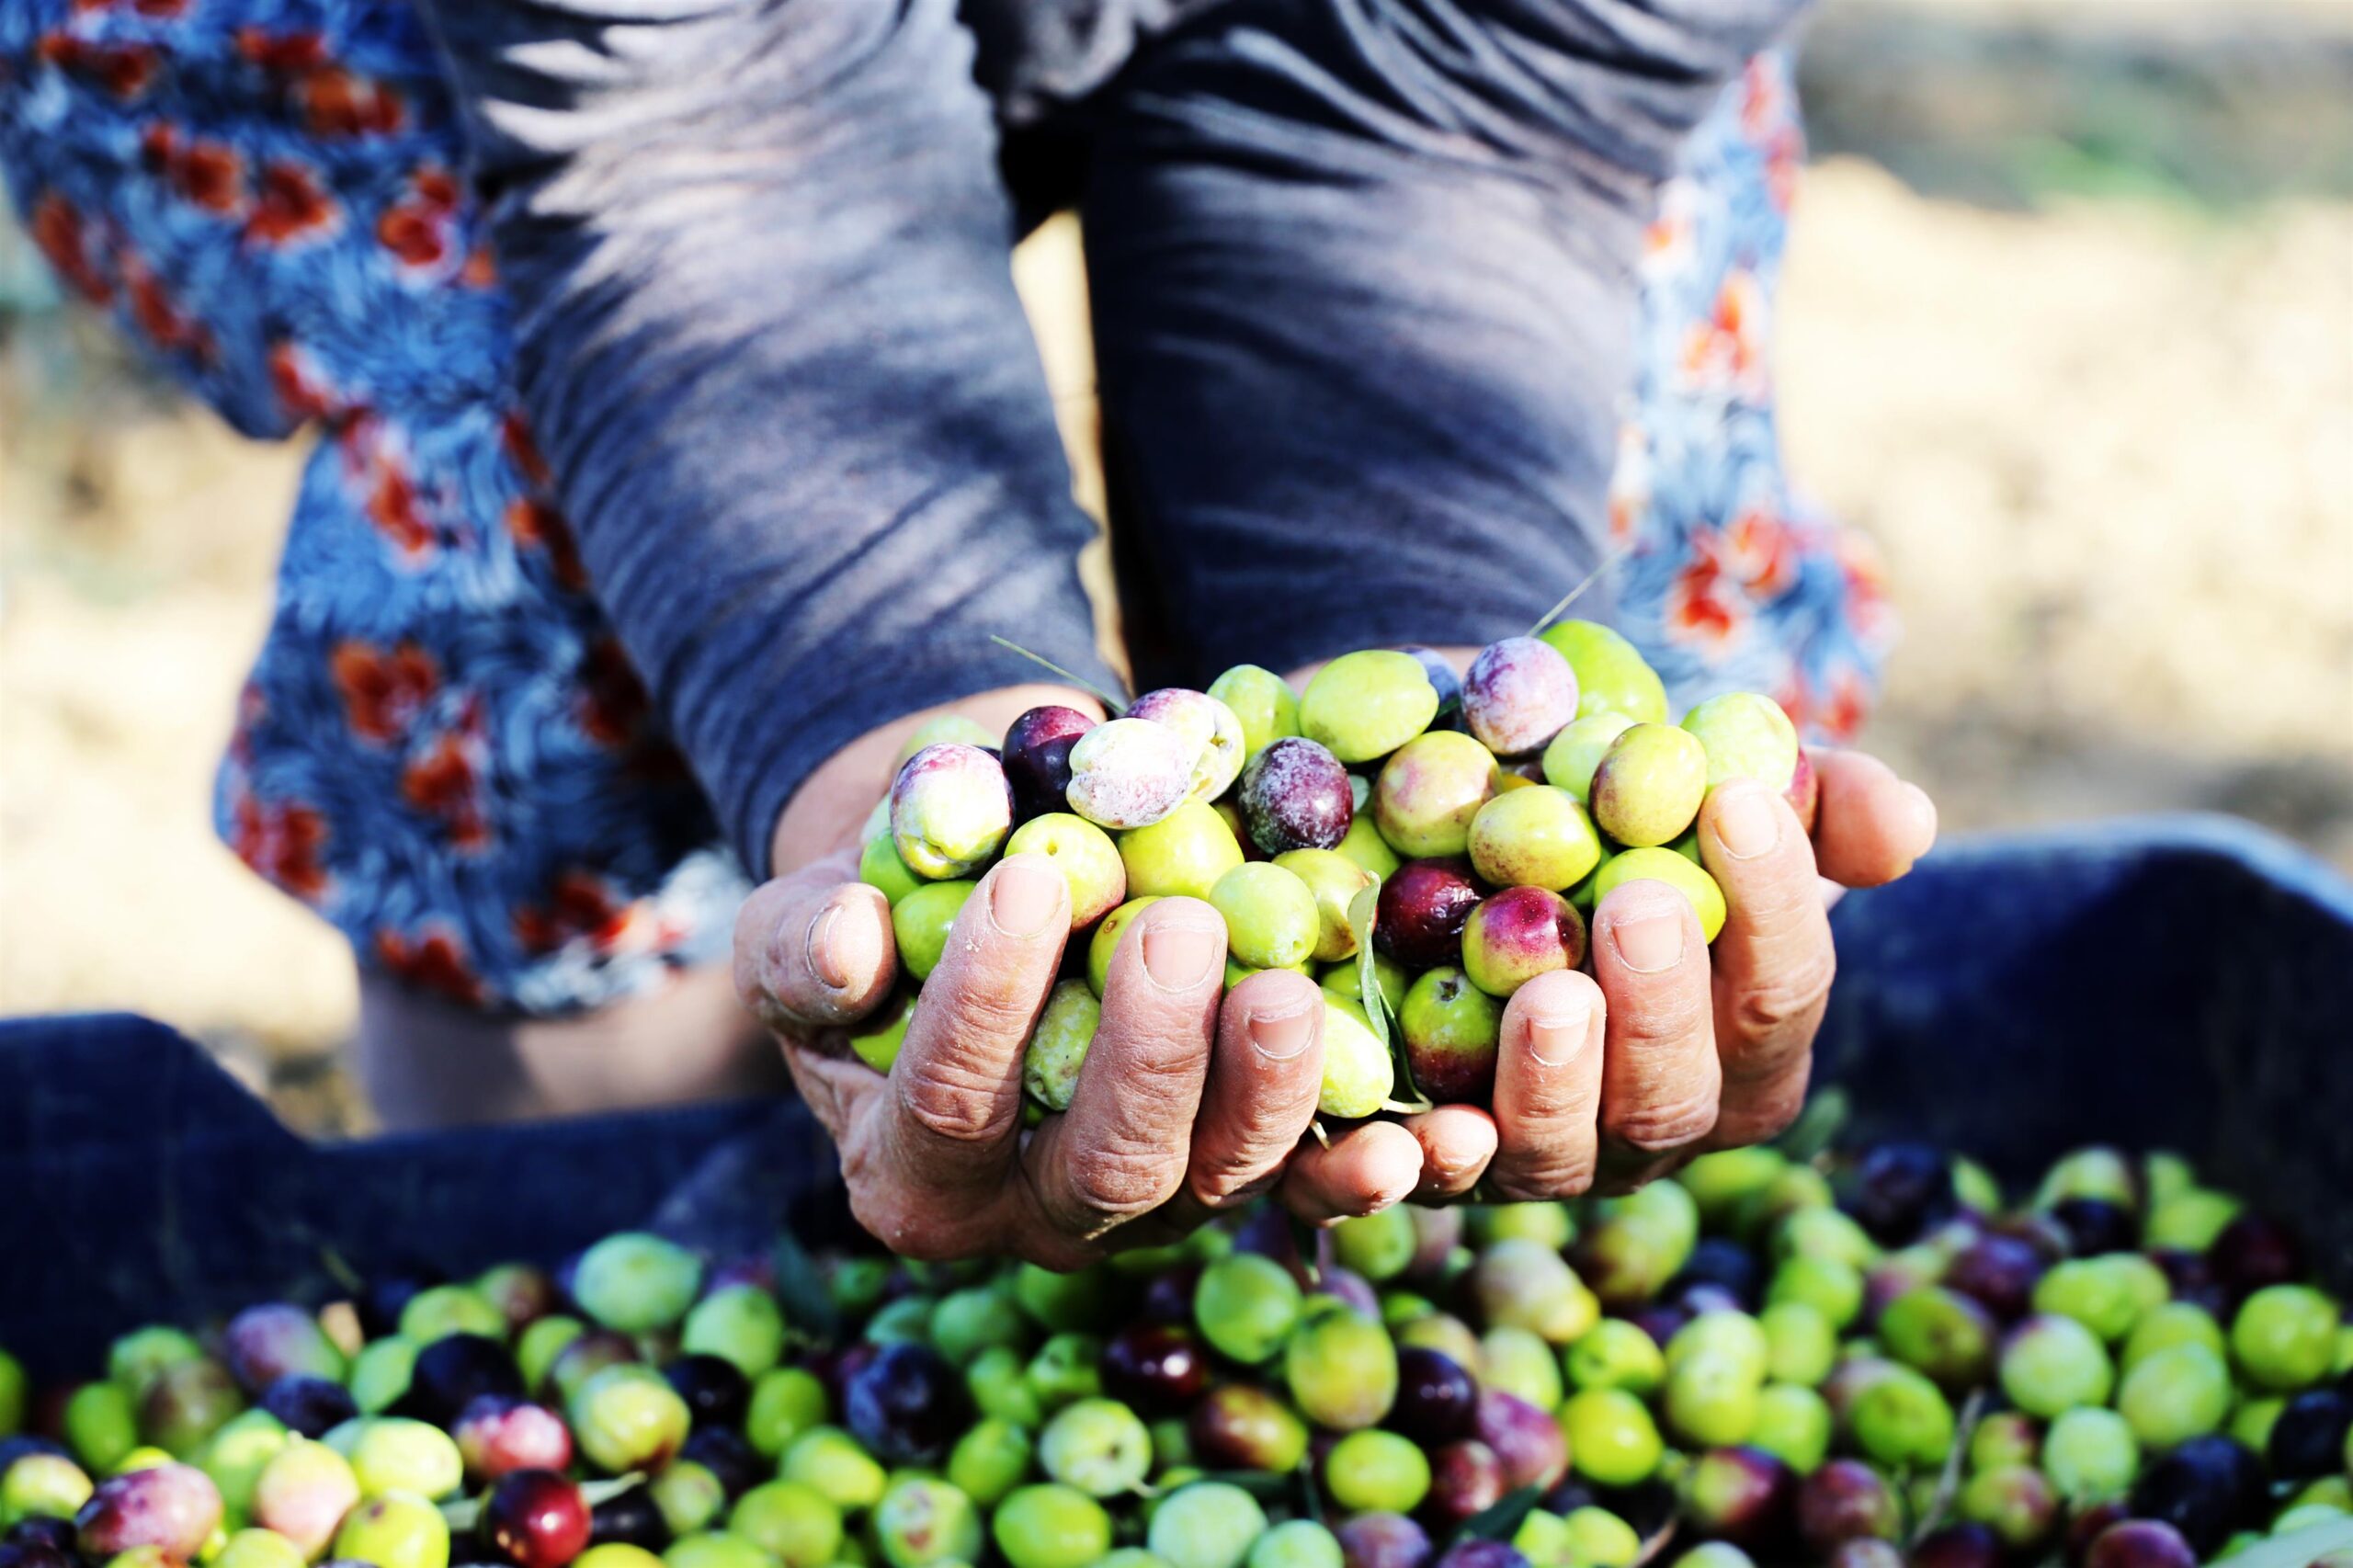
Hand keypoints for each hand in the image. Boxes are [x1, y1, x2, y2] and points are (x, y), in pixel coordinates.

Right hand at [734, 688, 1354, 1264]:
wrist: (987, 892)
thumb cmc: (879, 902)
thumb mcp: (808, 911)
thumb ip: (805, 938)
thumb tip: (842, 939)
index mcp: (913, 1168)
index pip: (945, 1101)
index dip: (985, 1002)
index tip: (1033, 881)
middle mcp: (1038, 1213)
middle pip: (1104, 1169)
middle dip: (1145, 1057)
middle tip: (1177, 928)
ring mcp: (1159, 1202)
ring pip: (1222, 1180)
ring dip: (1268, 1092)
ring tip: (1283, 985)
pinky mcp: (1251, 1166)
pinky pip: (1320, 1181)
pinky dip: (1376, 1164)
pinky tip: (1436, 1133)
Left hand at [1400, 745, 1936, 1203]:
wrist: (1480, 863)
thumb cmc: (1627, 836)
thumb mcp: (1712, 802)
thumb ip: (1816, 805)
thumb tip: (1905, 821)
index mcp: (1746, 1051)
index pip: (1783, 994)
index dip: (1773, 905)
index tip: (1734, 801)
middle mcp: (1656, 1123)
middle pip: (1678, 1096)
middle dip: (1665, 1009)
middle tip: (1639, 904)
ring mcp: (1550, 1158)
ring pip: (1565, 1152)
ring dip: (1559, 1080)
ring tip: (1548, 994)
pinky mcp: (1440, 1166)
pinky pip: (1437, 1185)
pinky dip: (1437, 1161)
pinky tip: (1433, 1129)